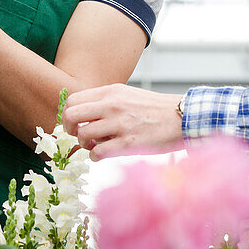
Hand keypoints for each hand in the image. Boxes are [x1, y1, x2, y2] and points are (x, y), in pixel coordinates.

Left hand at [62, 84, 184, 159]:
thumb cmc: (154, 109)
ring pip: (83, 136)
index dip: (67, 114)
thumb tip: (81, 115)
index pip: (72, 100)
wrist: (181, 117)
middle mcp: (112, 105)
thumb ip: (105, 101)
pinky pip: (97, 152)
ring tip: (95, 145)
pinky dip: (95, 156)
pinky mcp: (128, 143)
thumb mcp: (127, 95)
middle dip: (69, 129)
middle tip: (78, 135)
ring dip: (84, 144)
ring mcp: (120, 124)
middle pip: (71, 116)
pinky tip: (103, 154)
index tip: (74, 123)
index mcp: (110, 92)